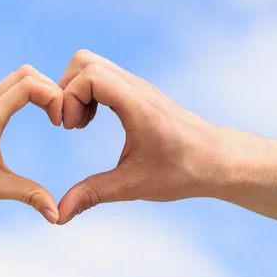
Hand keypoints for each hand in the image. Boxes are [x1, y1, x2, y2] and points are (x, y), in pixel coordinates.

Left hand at [0, 65, 62, 223]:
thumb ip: (28, 195)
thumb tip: (56, 215)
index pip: (29, 85)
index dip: (54, 98)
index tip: (59, 124)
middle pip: (27, 73)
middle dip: (52, 90)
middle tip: (60, 118)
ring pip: (17, 78)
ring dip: (40, 90)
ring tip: (52, 117)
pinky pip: (8, 89)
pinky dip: (28, 94)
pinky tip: (35, 117)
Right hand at [58, 50, 221, 224]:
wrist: (216, 160)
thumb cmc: (182, 171)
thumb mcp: (134, 186)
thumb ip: (93, 194)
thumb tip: (60, 215)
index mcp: (137, 105)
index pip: (90, 75)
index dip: (69, 98)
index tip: (70, 129)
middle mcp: (136, 88)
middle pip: (85, 61)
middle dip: (66, 89)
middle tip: (70, 123)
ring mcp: (137, 86)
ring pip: (92, 64)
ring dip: (76, 90)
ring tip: (80, 123)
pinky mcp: (137, 91)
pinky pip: (102, 76)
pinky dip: (88, 92)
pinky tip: (92, 121)